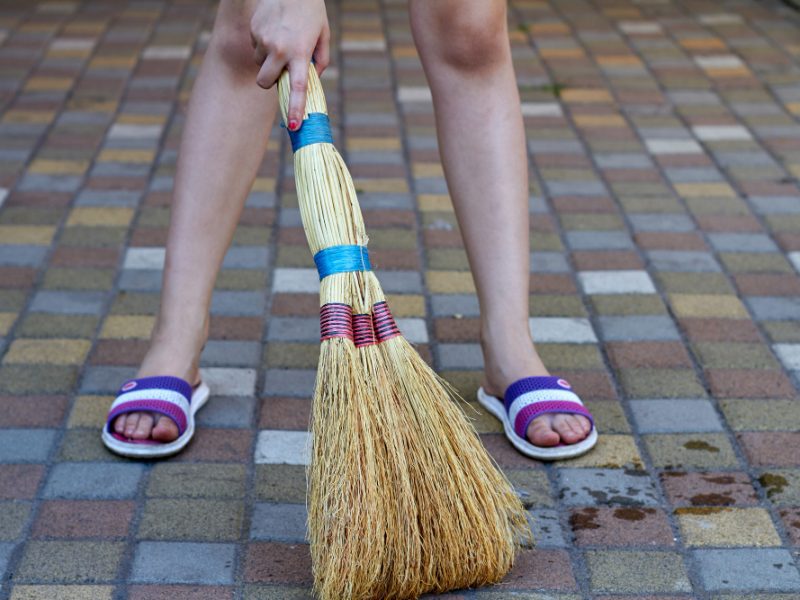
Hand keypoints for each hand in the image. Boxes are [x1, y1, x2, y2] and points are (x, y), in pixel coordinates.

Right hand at [250, 0, 329, 129]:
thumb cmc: (310, 10)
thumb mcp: (323, 33)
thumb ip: (320, 59)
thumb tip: (313, 78)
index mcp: (300, 53)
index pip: (297, 87)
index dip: (295, 108)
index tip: (294, 125)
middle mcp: (279, 49)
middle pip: (265, 82)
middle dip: (269, 83)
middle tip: (279, 73)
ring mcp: (264, 40)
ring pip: (259, 64)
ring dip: (267, 60)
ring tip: (280, 40)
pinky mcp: (254, 30)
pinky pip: (255, 47)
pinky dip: (263, 44)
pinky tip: (274, 29)